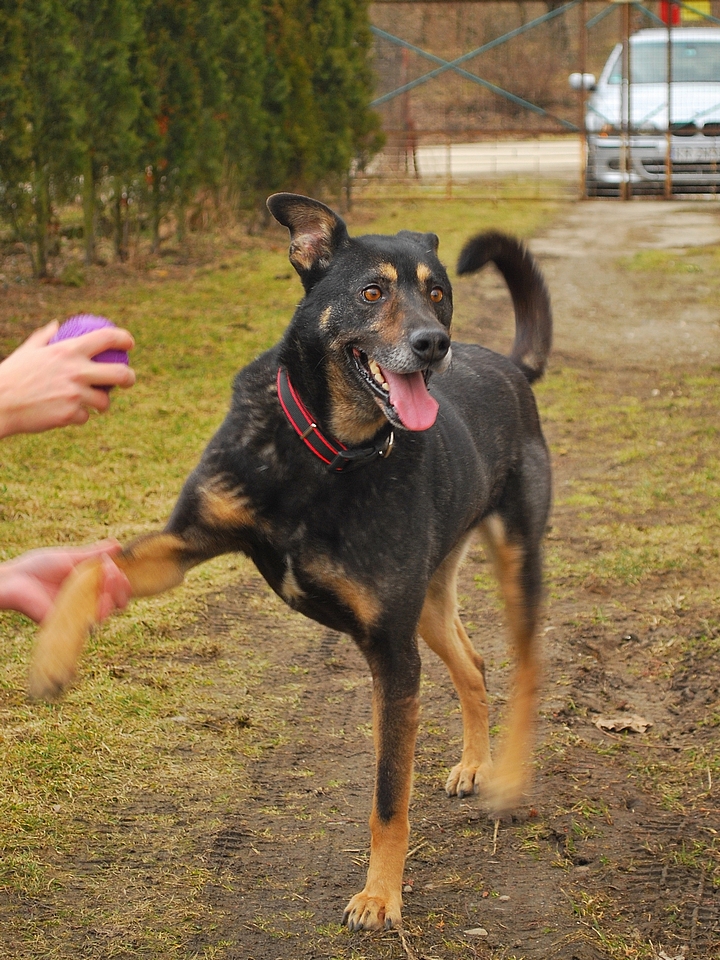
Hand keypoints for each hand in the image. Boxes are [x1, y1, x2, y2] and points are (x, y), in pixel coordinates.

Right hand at [0, 321, 135, 437]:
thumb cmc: (11, 376)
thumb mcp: (28, 352)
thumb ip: (45, 337)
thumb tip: (57, 324)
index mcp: (68, 350)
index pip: (107, 338)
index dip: (124, 338)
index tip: (129, 344)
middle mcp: (76, 371)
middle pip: (121, 373)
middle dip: (130, 378)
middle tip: (128, 380)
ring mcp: (75, 394)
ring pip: (105, 401)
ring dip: (101, 404)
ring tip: (94, 404)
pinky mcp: (71, 414)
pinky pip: (85, 416)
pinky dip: (78, 416)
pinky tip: (65, 414)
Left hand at [0, 540, 131, 623]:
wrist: (15, 580)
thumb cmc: (37, 567)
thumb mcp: (70, 557)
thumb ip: (93, 554)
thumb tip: (117, 544)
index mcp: (88, 583)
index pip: (113, 586)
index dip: (122, 581)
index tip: (119, 571)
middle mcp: (85, 599)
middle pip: (114, 600)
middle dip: (121, 589)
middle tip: (115, 577)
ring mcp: (78, 611)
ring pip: (104, 612)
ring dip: (112, 598)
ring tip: (108, 585)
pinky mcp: (68, 622)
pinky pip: (88, 622)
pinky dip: (98, 613)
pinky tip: (100, 602)